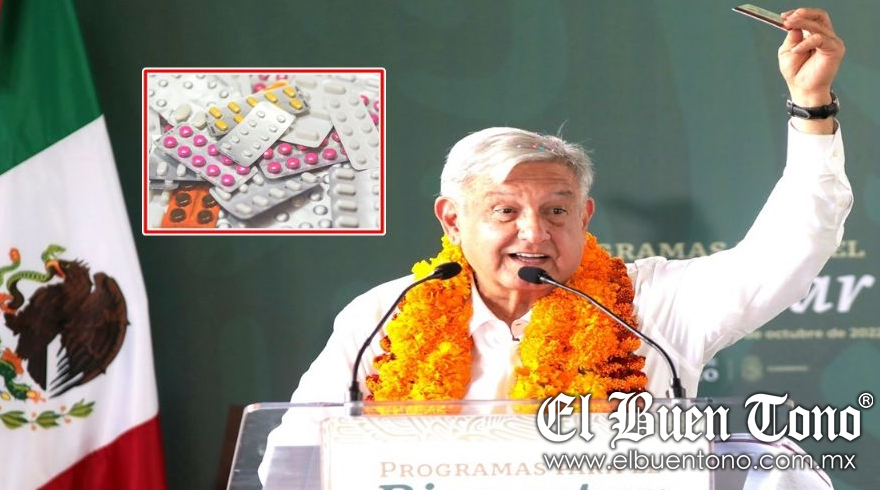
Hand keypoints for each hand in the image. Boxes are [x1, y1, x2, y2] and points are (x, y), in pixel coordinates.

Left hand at [778, 8, 843, 132]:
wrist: (803, 89)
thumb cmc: (796, 73)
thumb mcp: (788, 51)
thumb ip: (791, 37)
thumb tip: (793, 23)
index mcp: (813, 35)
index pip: (811, 17)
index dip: (798, 13)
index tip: (783, 16)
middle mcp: (825, 36)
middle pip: (819, 16)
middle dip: (803, 14)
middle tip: (788, 17)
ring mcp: (831, 42)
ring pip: (818, 26)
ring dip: (802, 24)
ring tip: (789, 25)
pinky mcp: (835, 49)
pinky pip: (820, 39)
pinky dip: (806, 43)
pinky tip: (796, 50)